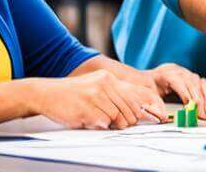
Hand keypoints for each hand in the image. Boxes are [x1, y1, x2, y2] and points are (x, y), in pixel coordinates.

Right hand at [21, 71, 164, 129]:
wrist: (47, 94)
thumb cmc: (73, 94)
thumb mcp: (96, 86)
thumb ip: (114, 95)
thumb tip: (135, 111)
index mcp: (109, 79)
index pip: (136, 95)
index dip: (148, 109)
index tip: (158, 117)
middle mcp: (105, 85)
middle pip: (130, 110)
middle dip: (127, 122)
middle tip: (115, 123)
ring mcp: (96, 97)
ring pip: (117, 119)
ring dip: (111, 125)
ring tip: (98, 119)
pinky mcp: (86, 110)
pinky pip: (101, 124)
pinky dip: (98, 126)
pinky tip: (88, 119)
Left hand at [147, 64, 205, 119]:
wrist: (148, 79)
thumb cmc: (148, 88)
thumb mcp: (148, 95)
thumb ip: (155, 104)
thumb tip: (163, 115)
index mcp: (165, 73)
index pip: (178, 81)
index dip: (185, 94)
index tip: (190, 108)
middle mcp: (178, 71)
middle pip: (193, 82)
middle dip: (199, 101)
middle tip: (202, 116)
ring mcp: (187, 74)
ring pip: (201, 83)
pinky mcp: (193, 79)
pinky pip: (205, 85)